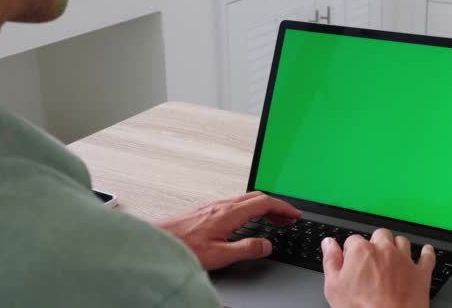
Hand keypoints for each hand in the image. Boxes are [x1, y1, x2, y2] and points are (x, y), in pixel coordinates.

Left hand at [154, 192, 300, 270]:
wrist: (156, 241)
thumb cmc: (182, 247)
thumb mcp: (219, 255)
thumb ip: (246, 249)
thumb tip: (266, 245)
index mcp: (229, 213)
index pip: (264, 203)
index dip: (283, 208)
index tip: (295, 214)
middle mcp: (222, 205)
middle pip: (257, 197)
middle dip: (277, 206)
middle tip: (288, 218)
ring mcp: (213, 206)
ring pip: (246, 200)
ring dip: (264, 207)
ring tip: (273, 220)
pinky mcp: (206, 210)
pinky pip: (235, 204)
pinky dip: (250, 209)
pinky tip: (248, 221)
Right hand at [322, 229, 435, 307]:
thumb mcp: (333, 287)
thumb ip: (331, 260)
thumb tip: (328, 244)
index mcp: (361, 251)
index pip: (353, 239)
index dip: (350, 251)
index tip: (351, 260)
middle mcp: (384, 250)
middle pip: (380, 235)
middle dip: (375, 243)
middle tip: (371, 259)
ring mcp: (404, 260)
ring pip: (402, 241)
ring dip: (397, 246)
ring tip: (392, 256)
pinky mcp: (421, 273)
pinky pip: (427, 256)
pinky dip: (426, 253)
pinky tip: (425, 251)